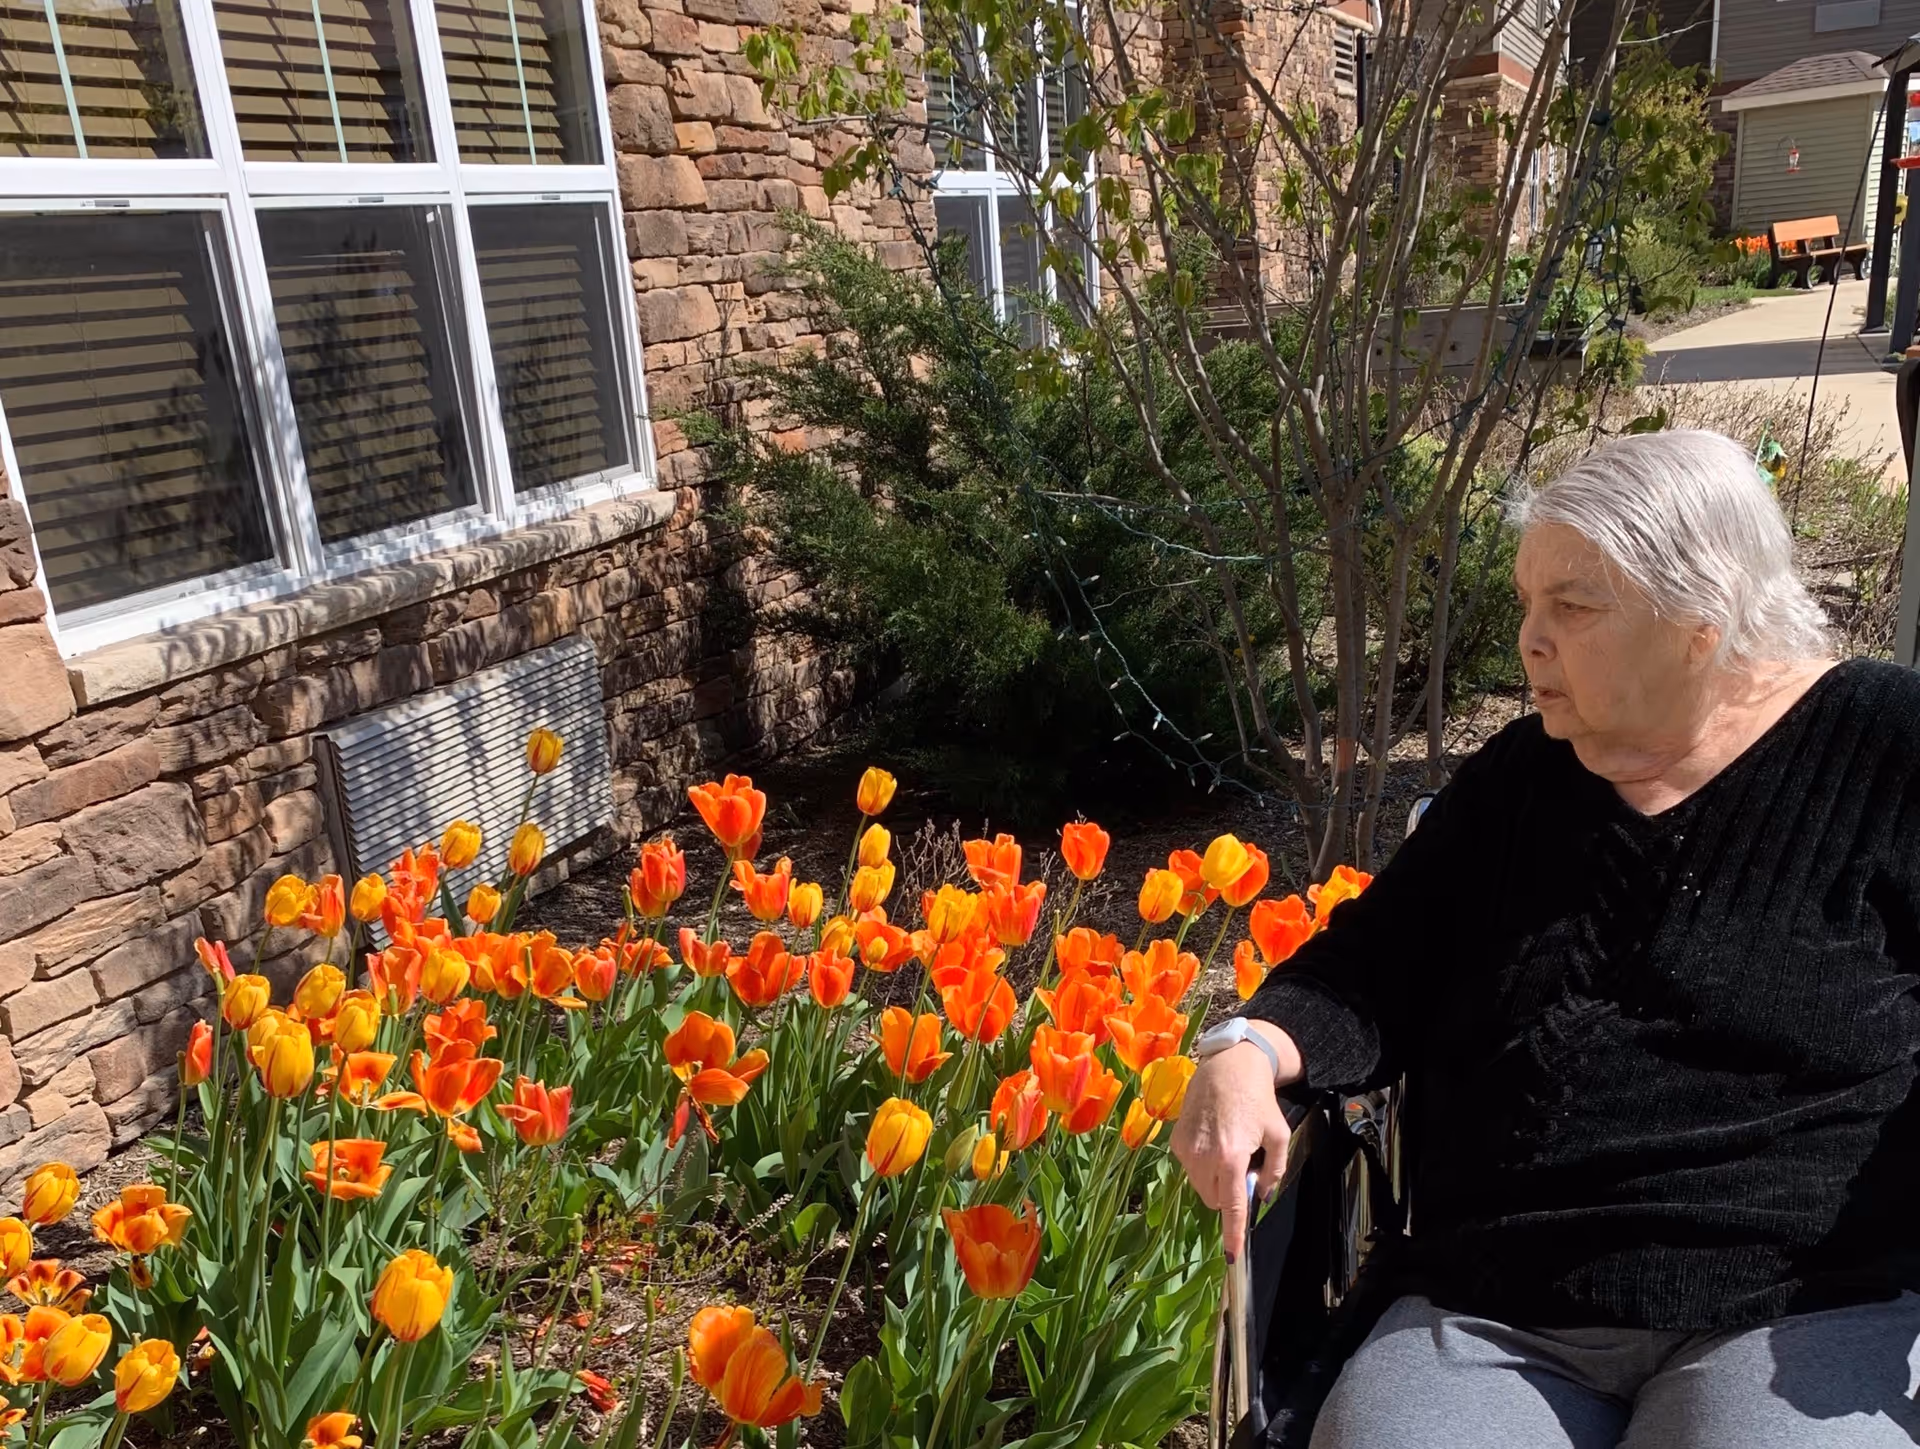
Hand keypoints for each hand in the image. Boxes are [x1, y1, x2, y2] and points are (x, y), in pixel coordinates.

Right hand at [1170, 1027, 1298, 1260]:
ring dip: (1216, 1180)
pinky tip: (1213, 1139)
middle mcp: (1204, 1156)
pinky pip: (1190, 1169)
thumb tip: (1260, 1193)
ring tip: (1228, 1149)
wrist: (1227, 1065)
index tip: (1231, 1257)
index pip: (1232, 1206)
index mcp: (1231, 1156)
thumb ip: (1273, 1170)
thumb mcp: (1278, 1134)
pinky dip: (1203, 1165)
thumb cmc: (1258, 1098)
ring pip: (1201, 1187)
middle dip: (1230, 1193)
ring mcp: (1186, 1150)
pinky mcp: (1175, 1142)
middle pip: (1216, 1199)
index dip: (1233, 1234)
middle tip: (1243, 1166)